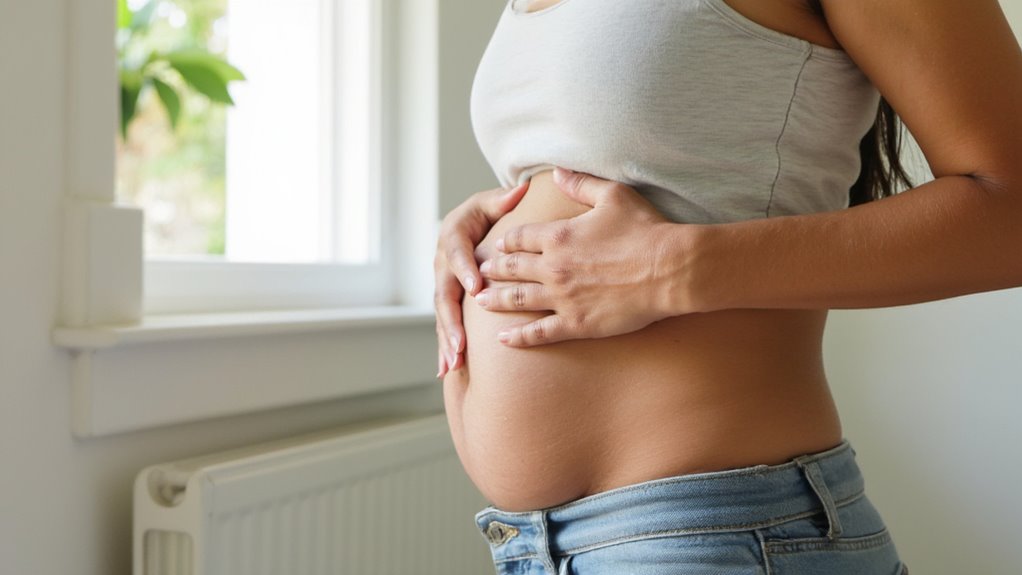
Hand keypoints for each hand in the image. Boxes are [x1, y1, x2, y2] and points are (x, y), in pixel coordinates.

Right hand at [434, 181, 528, 376]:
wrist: (470, 224)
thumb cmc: (486, 212)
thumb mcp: (492, 201)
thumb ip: (504, 199)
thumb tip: (520, 191)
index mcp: (452, 236)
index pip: (457, 253)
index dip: (465, 270)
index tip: (476, 288)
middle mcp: (442, 263)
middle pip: (444, 293)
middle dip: (452, 320)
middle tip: (462, 342)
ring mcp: (443, 284)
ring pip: (442, 315)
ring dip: (447, 340)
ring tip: (454, 363)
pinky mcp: (448, 301)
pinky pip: (445, 325)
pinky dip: (445, 347)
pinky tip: (447, 371)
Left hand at [476, 168, 682, 346]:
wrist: (671, 269)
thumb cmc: (646, 230)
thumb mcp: (613, 195)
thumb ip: (581, 183)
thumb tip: (557, 171)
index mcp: (558, 236)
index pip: (519, 238)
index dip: (506, 241)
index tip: (497, 244)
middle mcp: (553, 267)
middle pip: (511, 269)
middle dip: (493, 270)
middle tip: (480, 272)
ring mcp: (562, 298)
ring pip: (518, 300)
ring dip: (496, 300)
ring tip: (480, 301)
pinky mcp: (576, 324)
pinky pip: (539, 333)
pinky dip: (519, 337)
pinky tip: (503, 340)